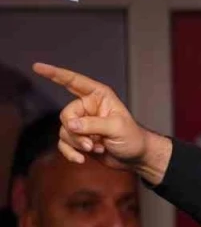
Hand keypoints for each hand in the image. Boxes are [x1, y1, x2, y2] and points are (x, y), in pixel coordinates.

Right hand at [31, 62, 171, 183]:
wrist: (136, 158)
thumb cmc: (132, 138)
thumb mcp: (116, 128)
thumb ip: (93, 124)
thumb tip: (70, 125)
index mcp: (98, 96)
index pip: (73, 81)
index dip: (55, 73)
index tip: (37, 67)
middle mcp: (87, 107)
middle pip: (66, 115)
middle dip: (76, 131)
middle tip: (91, 143)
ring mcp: (82, 123)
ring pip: (65, 131)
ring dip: (77, 143)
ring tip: (95, 148)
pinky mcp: (79, 139)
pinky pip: (64, 144)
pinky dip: (71, 152)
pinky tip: (81, 160)